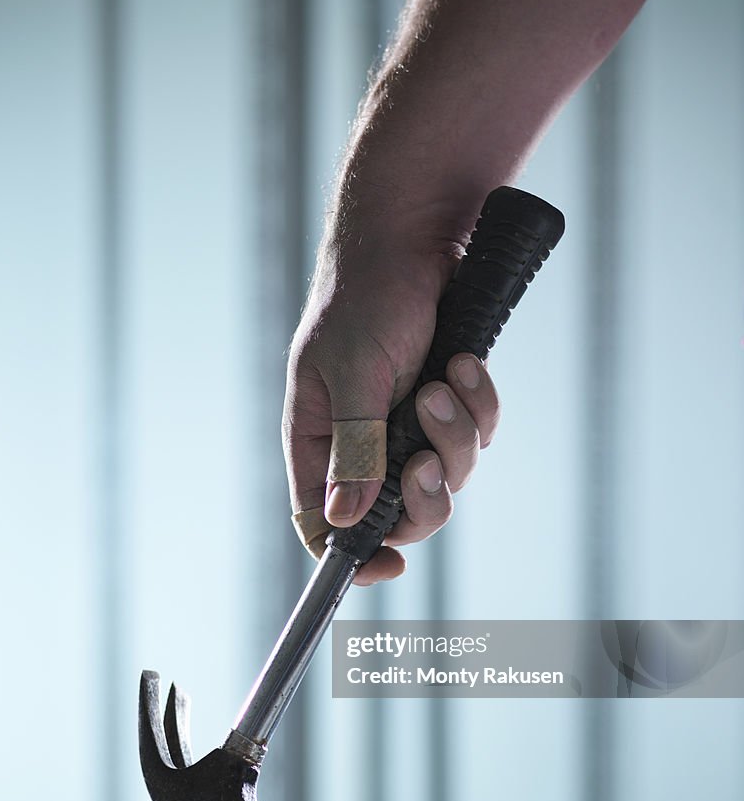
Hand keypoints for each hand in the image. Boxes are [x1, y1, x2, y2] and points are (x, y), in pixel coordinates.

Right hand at [282, 239, 500, 584]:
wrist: (414, 236)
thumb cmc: (365, 296)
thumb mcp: (355, 373)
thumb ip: (354, 449)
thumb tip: (343, 522)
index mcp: (320, 440)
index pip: (323, 521)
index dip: (353, 553)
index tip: (391, 565)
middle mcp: (362, 441)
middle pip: (399, 513)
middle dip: (425, 493)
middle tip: (428, 463)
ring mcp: (407, 424)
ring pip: (447, 474)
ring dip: (456, 435)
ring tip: (447, 380)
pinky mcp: (448, 403)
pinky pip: (477, 434)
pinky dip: (480, 405)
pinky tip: (467, 362)